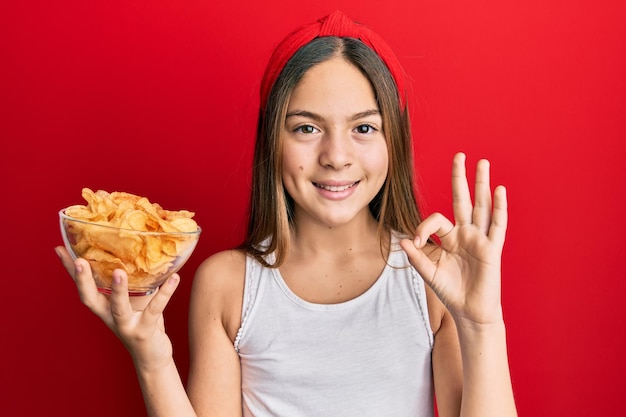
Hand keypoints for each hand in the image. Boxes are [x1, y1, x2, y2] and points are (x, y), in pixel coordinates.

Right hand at [55, 246, 178, 370]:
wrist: (152, 358)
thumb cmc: (141, 323)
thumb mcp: (133, 301)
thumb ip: (132, 281)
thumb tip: (140, 251)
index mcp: (103, 307)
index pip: (82, 286)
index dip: (70, 271)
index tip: (59, 249)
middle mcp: (109, 317)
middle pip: (90, 299)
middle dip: (83, 281)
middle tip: (80, 261)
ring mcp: (126, 325)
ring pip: (118, 308)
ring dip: (118, 290)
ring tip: (119, 272)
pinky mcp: (144, 331)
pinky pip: (155, 309)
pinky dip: (165, 293)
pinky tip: (175, 278)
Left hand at [400, 152, 507, 325]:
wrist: (469, 312)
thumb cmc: (450, 292)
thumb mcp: (428, 273)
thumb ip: (416, 256)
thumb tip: (402, 239)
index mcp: (449, 238)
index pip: (436, 219)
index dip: (423, 227)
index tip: (415, 243)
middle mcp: (465, 234)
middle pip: (463, 200)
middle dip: (460, 178)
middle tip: (459, 155)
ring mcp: (480, 239)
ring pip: (482, 206)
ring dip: (482, 184)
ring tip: (483, 163)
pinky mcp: (492, 249)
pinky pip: (497, 225)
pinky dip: (499, 208)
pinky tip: (499, 191)